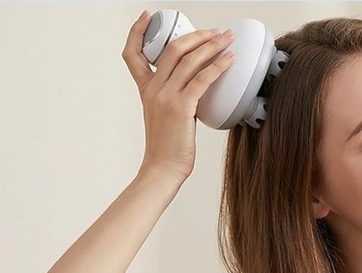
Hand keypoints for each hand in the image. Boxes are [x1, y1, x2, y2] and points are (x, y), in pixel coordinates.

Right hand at [122, 10, 234, 180]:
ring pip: (189, 59)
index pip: (133, 53)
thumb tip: (196, 87)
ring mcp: (166, 97)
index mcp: (146, 90)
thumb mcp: (164, 115)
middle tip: (216, 31)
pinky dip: (217, 66)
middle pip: (172, 48)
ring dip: (212, 45)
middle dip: (196, 34)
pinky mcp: (181, 107)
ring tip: (227, 39)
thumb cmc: (168, 146)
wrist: (163, 167)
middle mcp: (153, 89)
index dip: (138, 31)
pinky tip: (229, 60)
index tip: (149, 16)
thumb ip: (174, 97)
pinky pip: (202, 78)